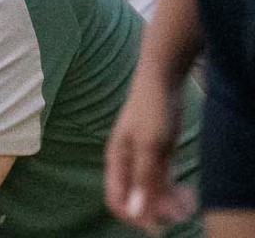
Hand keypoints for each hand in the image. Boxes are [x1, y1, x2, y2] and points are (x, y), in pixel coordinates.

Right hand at [104, 76, 193, 231]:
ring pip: (151, 191)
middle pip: (136, 198)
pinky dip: (172, 190)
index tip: (157, 223)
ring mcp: (142, 159)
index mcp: (117, 161)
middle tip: (181, 212)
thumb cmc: (152, 110)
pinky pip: (162, 181)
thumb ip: (143, 177)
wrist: (162, 81)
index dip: (133, 215)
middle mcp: (127, 164)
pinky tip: (186, 192)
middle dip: (157, 210)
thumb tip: (137, 210)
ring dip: (168, 202)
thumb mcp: (151, 145)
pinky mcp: (157, 154)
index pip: (116, 199)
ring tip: (188, 202)